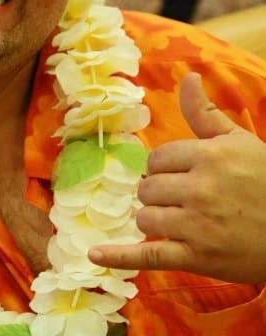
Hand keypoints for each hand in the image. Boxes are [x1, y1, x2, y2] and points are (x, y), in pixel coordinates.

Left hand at [89, 72, 265, 283]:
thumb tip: (187, 78)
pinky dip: (119, 257)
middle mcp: (201, 189)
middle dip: (158, 194)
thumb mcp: (239, 142)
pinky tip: (95, 254)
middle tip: (182, 200)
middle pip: (148, 189)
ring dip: (154, 220)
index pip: (157, 160)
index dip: (163, 169)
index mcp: (209, 157)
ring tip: (178, 222)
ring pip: (145, 218)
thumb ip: (205, 114)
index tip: (180, 176)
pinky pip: (147, 255)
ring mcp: (197, 226)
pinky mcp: (196, 257)